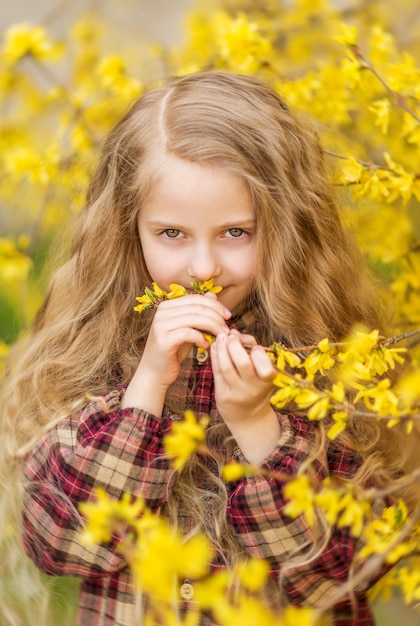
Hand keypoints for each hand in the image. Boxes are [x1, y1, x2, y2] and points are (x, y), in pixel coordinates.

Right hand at [121, 293, 230, 413]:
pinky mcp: (163, 340)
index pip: (196, 298)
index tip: (228, 316)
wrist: (155, 373)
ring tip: (221, 336)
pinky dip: (201, 338)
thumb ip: (198, 313)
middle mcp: (162, 312)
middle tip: (227, 328)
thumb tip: (213, 295)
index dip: (215, 305)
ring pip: (195, 318)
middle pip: (197, 307)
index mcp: (167, 306)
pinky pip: (188, 333)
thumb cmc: (173, 351)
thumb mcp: (188, 329)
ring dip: (212, 327)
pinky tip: (205, 345)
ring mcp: (161, 325)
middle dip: (216, 316)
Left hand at [211, 330, 279, 463]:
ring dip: (221, 349)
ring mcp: (237, 394)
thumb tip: (234, 332)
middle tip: (230, 336)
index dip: (258, 352)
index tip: (252, 346)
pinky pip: (217, 373)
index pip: (265, 367)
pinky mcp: (223, 396)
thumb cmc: (256, 385)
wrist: (248, 416)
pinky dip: (215, 357)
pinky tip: (214, 347)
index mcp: (268, 382)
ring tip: (220, 338)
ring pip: (226, 367)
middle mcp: (253, 389)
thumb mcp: (261, 369)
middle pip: (243, 364)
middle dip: (234, 345)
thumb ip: (251, 347)